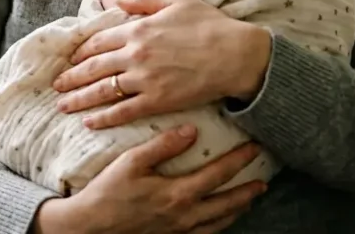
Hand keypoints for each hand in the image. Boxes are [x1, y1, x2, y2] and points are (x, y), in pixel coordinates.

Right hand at [31, 125, 266, 233]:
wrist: (91, 227)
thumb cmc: (107, 192)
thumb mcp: (130, 162)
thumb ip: (162, 146)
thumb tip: (190, 130)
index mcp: (177, 193)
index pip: (217, 174)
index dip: (239, 160)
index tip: (254, 148)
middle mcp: (185, 215)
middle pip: (227, 203)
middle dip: (247, 190)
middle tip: (263, 180)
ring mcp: (180, 231)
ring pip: (220, 222)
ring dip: (237, 209)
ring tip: (249, 199)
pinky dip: (219, 226)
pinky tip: (220, 219)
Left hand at [52, 0, 272, 128]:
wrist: (236, 55)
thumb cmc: (209, 24)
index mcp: (137, 30)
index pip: (99, 42)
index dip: (82, 51)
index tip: (71, 59)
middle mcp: (135, 55)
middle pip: (93, 68)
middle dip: (71, 77)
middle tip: (56, 85)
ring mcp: (144, 79)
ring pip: (102, 91)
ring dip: (79, 99)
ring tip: (63, 105)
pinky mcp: (157, 101)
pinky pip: (124, 112)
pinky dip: (104, 118)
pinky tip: (89, 122)